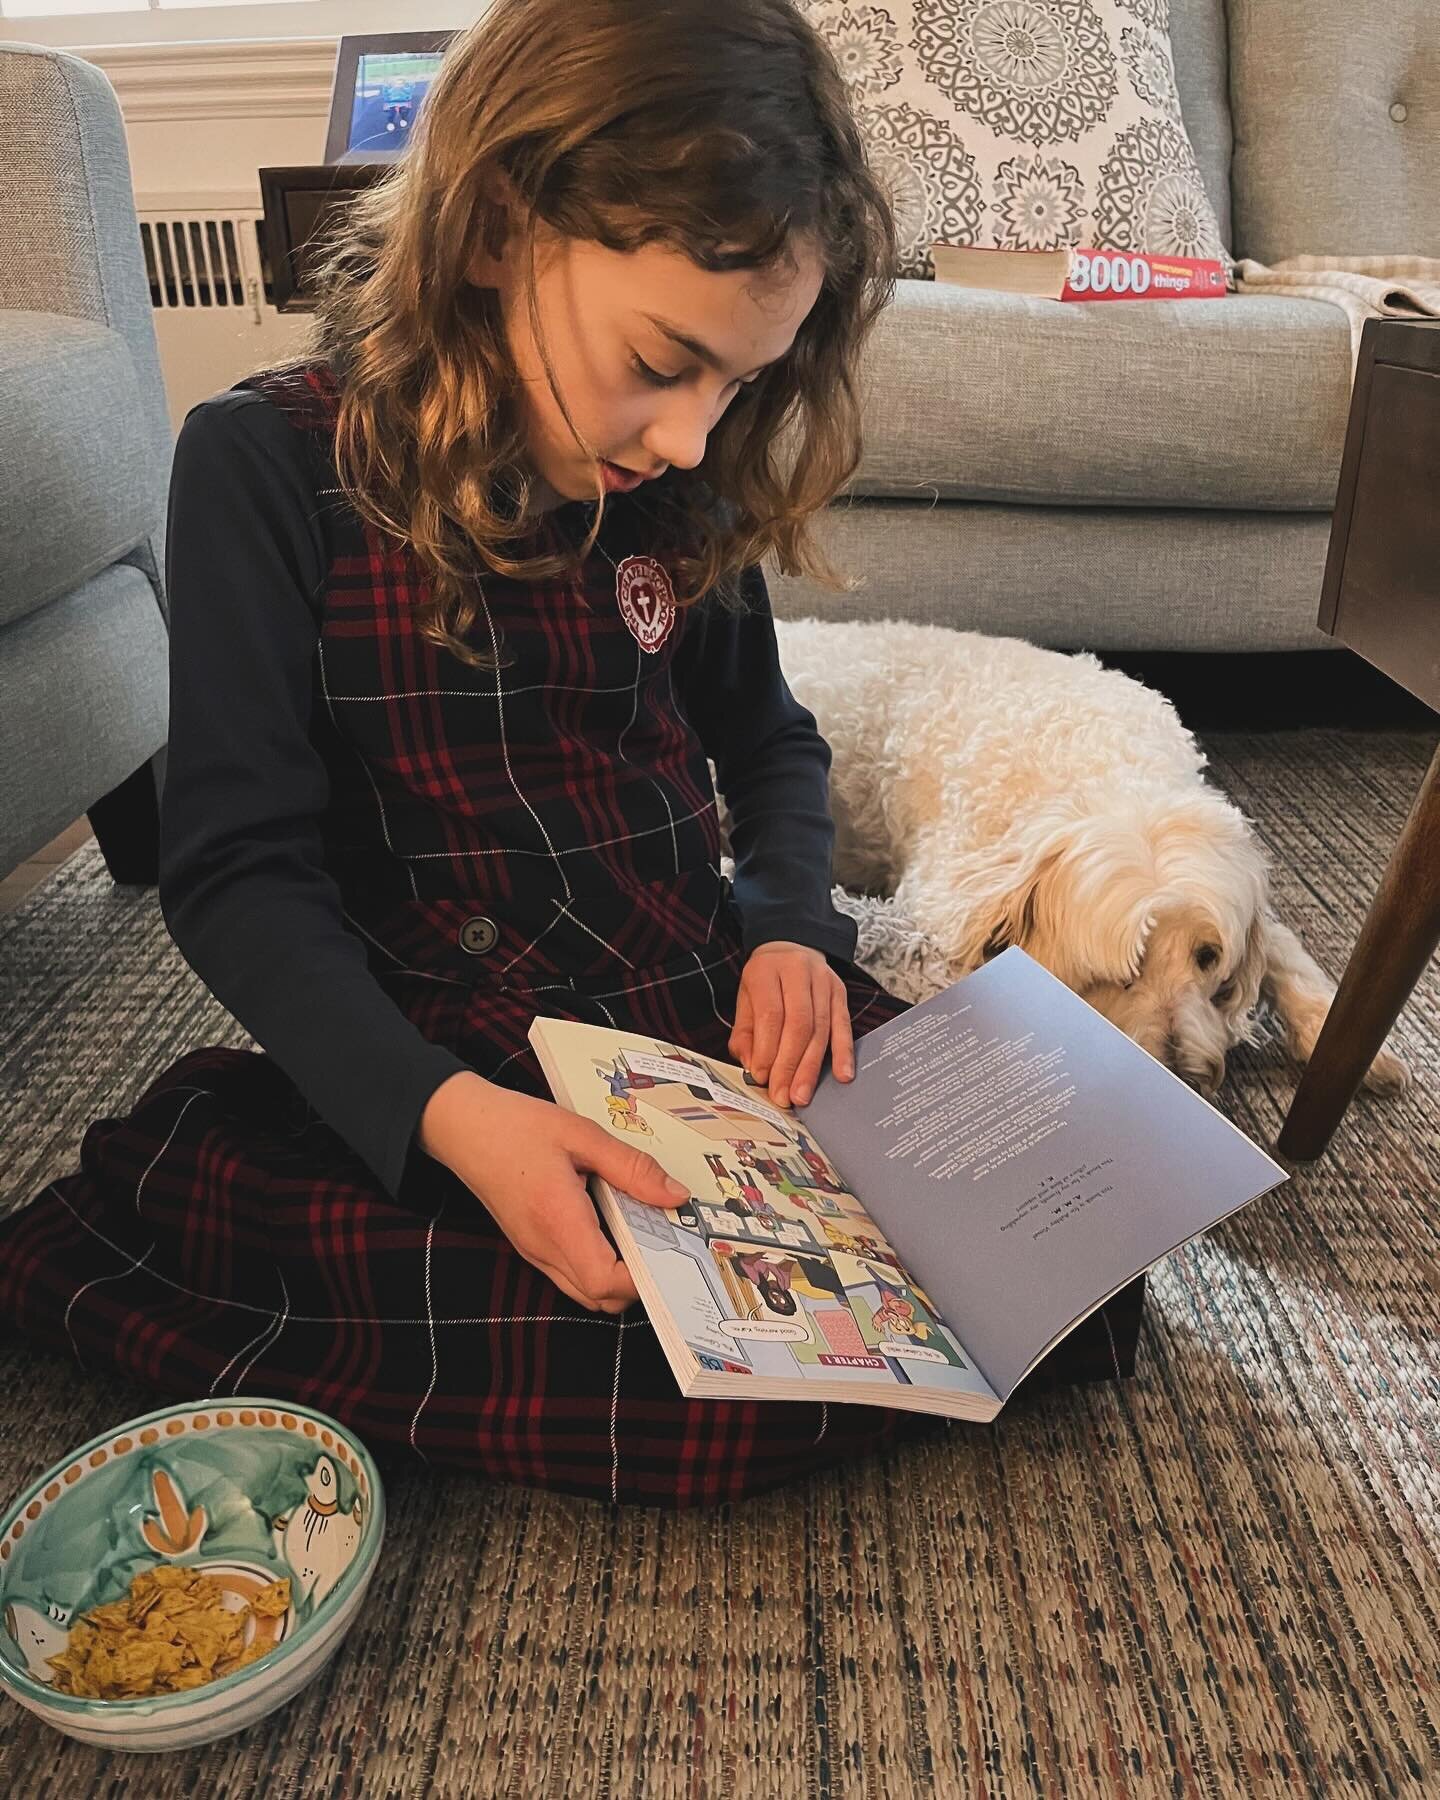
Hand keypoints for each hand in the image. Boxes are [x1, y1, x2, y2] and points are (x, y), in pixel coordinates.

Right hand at [418, 1072, 686, 1313]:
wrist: (462, 1127)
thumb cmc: (515, 1126)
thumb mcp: (582, 1135)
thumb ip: (631, 1168)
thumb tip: (674, 1195)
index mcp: (557, 1219)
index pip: (605, 1281)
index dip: (642, 1277)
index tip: (667, 1252)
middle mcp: (543, 1246)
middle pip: (600, 1298)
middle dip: (636, 1281)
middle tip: (660, 1240)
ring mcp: (533, 1251)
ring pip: (585, 1292)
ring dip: (616, 1275)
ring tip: (637, 1230)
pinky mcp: (530, 1246)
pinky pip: (570, 1274)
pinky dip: (596, 1264)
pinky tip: (609, 1226)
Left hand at [730, 940, 853, 1108]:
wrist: (790, 948)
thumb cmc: (765, 981)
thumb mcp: (746, 999)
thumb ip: (745, 1034)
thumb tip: (753, 1067)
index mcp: (767, 970)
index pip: (770, 1014)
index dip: (767, 1049)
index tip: (761, 1077)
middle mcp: (798, 972)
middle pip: (798, 1024)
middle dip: (790, 1065)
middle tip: (784, 1095)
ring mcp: (823, 981)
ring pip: (821, 1029)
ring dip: (812, 1067)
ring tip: (802, 1095)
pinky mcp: (840, 993)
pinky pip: (844, 1026)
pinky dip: (843, 1053)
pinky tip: (842, 1076)